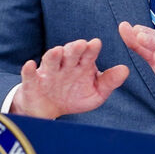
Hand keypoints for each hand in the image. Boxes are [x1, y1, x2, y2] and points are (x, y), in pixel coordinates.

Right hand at [10, 38, 128, 119]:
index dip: (91, 49)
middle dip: (74, 49)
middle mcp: (65, 65)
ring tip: (58, 51)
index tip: (96, 43)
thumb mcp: (95, 93)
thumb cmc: (74, 96)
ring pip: (50, 61)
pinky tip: (30, 65)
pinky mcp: (32, 82)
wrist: (49, 109)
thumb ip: (109, 82)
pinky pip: (29, 75)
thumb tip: (126, 70)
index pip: (87, 54)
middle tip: (80, 44)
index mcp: (81, 65)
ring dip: (53, 55)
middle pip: (69, 54)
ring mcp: (48, 72)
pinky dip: (28, 70)